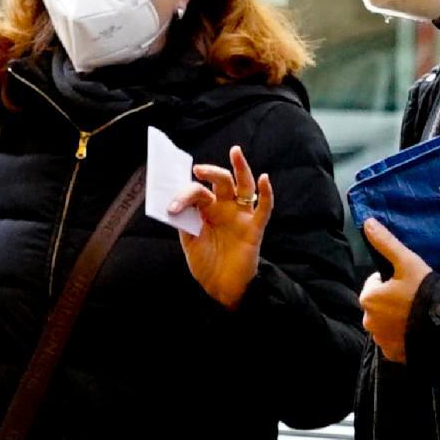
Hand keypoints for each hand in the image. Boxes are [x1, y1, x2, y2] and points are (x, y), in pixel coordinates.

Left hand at [173, 149, 272, 310]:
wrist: (221, 287)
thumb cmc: (206, 263)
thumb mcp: (190, 242)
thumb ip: (185, 223)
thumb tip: (176, 204)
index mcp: (207, 210)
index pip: (198, 192)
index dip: (185, 196)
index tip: (172, 207)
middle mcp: (225, 208)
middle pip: (222, 182)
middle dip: (211, 172)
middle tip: (199, 170)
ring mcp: (241, 216)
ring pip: (243, 186)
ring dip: (240, 168)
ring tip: (235, 152)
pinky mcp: (254, 228)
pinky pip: (264, 208)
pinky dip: (266, 193)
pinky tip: (264, 179)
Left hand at [358, 218, 431, 365]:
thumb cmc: (424, 290)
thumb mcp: (406, 262)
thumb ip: (385, 243)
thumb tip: (367, 222)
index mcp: (368, 298)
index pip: (374, 285)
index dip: (391, 282)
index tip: (408, 283)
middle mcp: (369, 321)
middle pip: (379, 306)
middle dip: (392, 302)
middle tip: (415, 298)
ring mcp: (382, 340)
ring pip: (386, 325)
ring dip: (397, 320)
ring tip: (418, 314)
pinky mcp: (394, 354)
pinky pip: (395, 342)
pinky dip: (403, 337)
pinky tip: (418, 330)